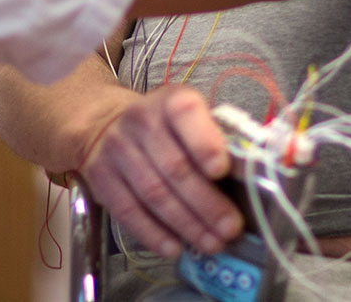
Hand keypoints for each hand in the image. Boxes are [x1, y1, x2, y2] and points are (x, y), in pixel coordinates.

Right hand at [74, 84, 240, 258]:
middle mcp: (141, 121)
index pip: (186, 114)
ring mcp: (117, 150)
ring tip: (212, 243)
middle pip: (175, 166)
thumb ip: (217, 141)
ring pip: (154, 193)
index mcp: (172, 101)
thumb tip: (249, 176)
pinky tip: (175, 247)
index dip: (204, 143)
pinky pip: (128, 211)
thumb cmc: (165, 128)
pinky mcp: (101, 178)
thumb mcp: (192, 119)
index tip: (221, 170)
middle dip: (206, 202)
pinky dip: (153, 233)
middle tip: (230, 228)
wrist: (105, 124)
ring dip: (186, 224)